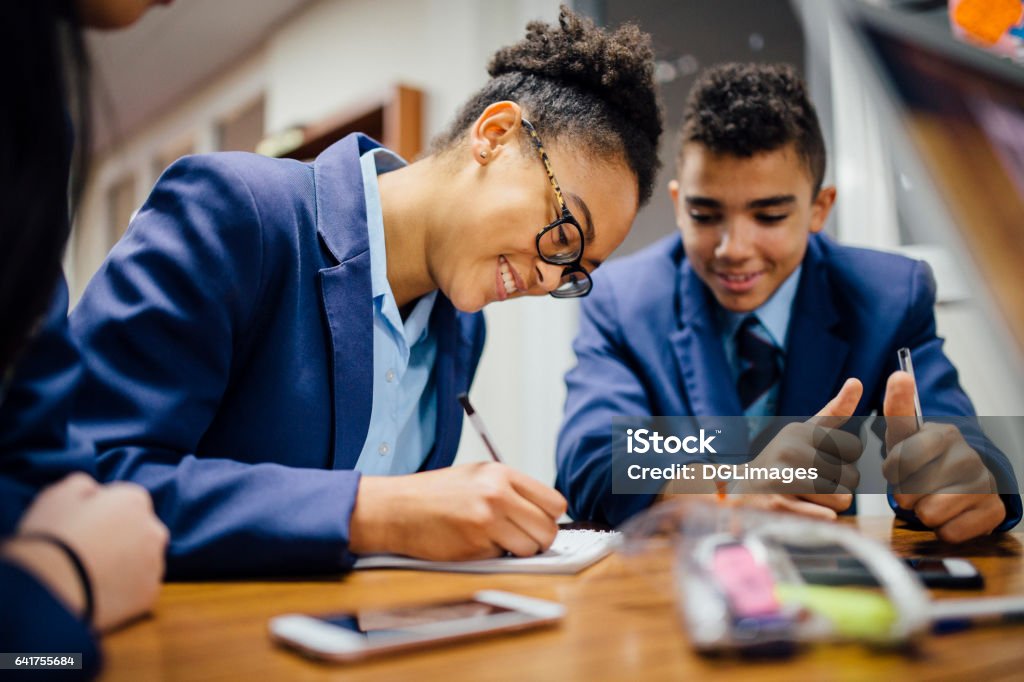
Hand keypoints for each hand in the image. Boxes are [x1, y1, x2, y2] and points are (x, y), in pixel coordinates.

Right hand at [12, 473, 168, 630]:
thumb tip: (93, 490)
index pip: (127, 503)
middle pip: (140, 531)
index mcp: (134, 500)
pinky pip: (138, 590)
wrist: (47, 589)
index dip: (104, 515)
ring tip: (89, 576)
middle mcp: (154, 530)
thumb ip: (83, 485)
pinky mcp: (148, 595)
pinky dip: (123, 593)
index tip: (83, 528)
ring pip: (143, 562)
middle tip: (87, 553)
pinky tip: (98, 594)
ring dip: (125, 566)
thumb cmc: (50, 537)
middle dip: (121, 539)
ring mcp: (154, 565)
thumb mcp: (58, 495)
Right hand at [349, 463, 566, 559]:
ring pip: (529, 549)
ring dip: (517, 551)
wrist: (398, 508)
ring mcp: (487, 522)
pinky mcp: (475, 547)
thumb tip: (545, 512)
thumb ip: (511, 489)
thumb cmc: (436, 493)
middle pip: (548, 529)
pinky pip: (502, 558)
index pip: (554, 502)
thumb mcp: (477, 476)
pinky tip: (473, 543)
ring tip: (495, 540)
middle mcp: (497, 495)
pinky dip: (493, 556)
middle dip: (539, 540)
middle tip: (522, 538)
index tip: (540, 522)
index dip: (550, 517)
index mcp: (502, 474)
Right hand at [730, 378, 863, 519]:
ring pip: (843, 499)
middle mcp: (791, 450)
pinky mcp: (781, 506)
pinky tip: (801, 508)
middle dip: (840, 485)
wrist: (739, 491)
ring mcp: (784, 478)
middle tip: (813, 482)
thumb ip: (834, 411)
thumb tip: (857, 382)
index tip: (823, 460)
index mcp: (800, 431)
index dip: (845, 459)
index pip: (855, 447)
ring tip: (807, 496)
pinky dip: (821, 516)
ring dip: (831, 504)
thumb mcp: (803, 432)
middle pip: (852, 477)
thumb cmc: (781, 461)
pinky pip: (827, 516)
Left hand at [883, 371, 1004, 542]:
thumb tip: (899, 374)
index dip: (892, 471)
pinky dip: (943, 528)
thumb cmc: (924, 457)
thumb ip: (898, 407)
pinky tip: (949, 514)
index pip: (901, 460)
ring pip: (929, 514)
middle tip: (914, 487)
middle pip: (911, 492)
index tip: (896, 468)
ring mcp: (985, 484)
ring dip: (922, 512)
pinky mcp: (993, 512)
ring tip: (930, 499)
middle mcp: (969, 456)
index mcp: (944, 434)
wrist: (963, 481)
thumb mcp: (904, 434)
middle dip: (905, 494)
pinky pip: (949, 532)